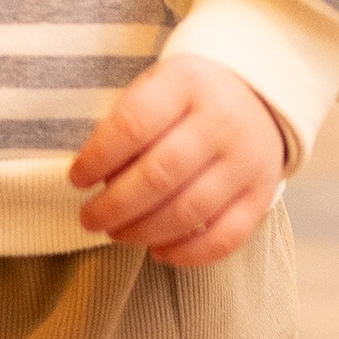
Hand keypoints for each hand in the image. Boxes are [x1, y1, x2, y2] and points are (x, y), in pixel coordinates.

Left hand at [69, 55, 290, 269]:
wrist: (256, 96)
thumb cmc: (188, 99)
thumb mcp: (156, 88)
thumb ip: (126, 126)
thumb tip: (94, 180)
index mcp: (186, 84)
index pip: (134, 125)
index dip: (98, 158)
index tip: (77, 179)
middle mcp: (221, 121)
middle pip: (160, 174)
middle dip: (114, 206)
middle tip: (89, 218)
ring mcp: (246, 161)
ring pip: (190, 211)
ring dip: (143, 232)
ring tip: (117, 233)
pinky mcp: (261, 195)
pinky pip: (225, 237)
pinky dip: (187, 254)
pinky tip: (158, 251)